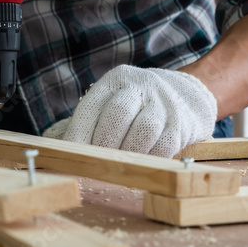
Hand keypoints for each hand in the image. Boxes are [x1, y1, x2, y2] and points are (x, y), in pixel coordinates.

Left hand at [44, 65, 217, 157]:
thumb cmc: (137, 106)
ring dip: (129, 153)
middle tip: (95, 164)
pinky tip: (141, 164)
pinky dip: (150, 158)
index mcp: (115, 80)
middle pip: (117, 114)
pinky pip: (165, 144)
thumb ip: (92, 122)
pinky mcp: (182, 121)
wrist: (186, 93)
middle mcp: (139, 85)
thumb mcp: (114, 101)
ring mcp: (163, 102)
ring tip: (118, 166)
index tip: (69, 156)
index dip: (78, 134)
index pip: (91, 107)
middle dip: (104, 144)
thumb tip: (61, 150)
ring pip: (144, 129)